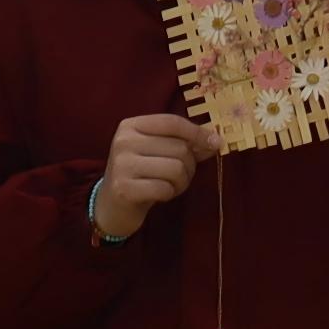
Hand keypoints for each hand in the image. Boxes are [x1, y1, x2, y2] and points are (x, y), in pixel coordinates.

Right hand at [95, 113, 210, 237]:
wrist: (112, 206)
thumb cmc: (141, 175)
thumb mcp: (159, 152)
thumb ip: (185, 143)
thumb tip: (215, 140)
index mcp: (131, 125)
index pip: (172, 122)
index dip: (197, 132)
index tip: (216, 143)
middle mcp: (123, 141)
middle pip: (179, 147)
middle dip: (189, 165)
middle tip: (181, 176)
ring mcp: (122, 164)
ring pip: (176, 168)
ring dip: (181, 182)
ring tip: (170, 185)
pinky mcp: (124, 188)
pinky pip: (165, 188)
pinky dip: (169, 194)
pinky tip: (159, 194)